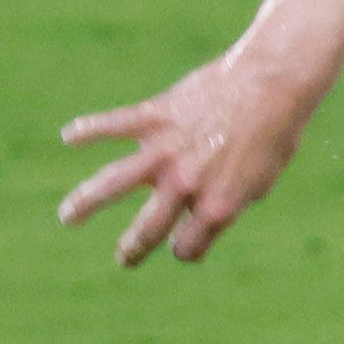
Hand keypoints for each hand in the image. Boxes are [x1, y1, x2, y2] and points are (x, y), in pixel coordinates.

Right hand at [55, 52, 316, 265]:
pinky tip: (69, 136)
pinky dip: (88, 129)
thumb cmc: (275, 134)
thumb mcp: (261, 181)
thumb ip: (230, 200)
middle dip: (133, 249)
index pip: (187, 246)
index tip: (186, 242)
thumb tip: (207, 212)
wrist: (271, 85)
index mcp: (216, 208)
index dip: (187, 248)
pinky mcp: (155, 117)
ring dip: (85, 203)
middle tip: (124, 259)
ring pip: (112, 184)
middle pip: (148, 230)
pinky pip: (113, 125)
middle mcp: (186, 185)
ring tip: (67, 217)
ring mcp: (165, 151)